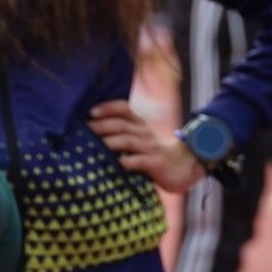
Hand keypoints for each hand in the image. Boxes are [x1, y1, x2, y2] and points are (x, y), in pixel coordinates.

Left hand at [88, 100, 204, 193]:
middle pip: (122, 125)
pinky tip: (116, 164)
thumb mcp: (142, 139)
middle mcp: (144, 133)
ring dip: (110, 141)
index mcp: (140, 125)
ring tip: (94, 144)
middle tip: (85, 129)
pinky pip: (139, 161)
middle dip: (102, 125)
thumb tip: (92, 135)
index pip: (124, 109)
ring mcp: (150, 148)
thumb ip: (123, 135)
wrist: (186, 164)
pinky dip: (126, 162)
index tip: (91, 112)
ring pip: (128, 141)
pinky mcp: (156, 163)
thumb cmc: (155, 153)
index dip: (108, 108)